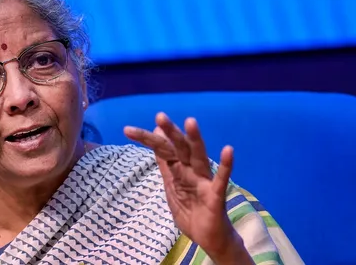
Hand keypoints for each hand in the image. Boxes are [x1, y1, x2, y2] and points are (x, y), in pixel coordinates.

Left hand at [124, 112, 252, 263]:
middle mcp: (192, 170)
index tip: (128, 129)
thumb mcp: (171, 185)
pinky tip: (228, 150)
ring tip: (190, 122)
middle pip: (180, 148)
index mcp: (179, 168)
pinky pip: (221, 179)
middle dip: (171, 133)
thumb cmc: (190, 210)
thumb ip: (165, 162)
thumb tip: (157, 135)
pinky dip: (226, 165)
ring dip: (195, 140)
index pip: (163, 149)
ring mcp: (204, 181)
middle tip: (159, 116)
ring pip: (199, 157)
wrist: (209, 238)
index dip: (147, 139)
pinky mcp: (215, 195)